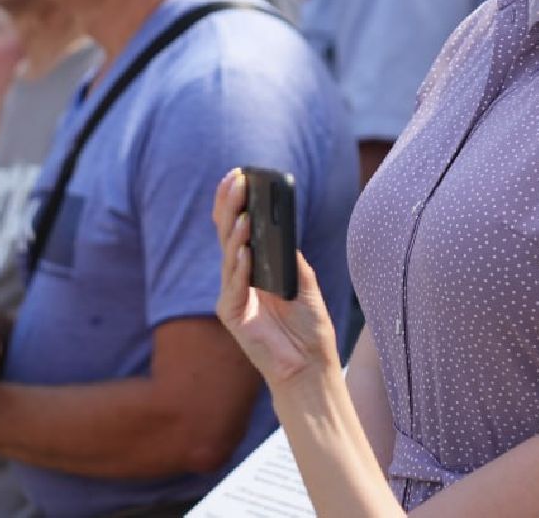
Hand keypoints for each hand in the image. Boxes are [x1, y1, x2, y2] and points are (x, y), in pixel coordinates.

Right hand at [213, 169, 339, 385]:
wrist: (310, 365)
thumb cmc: (309, 325)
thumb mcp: (304, 281)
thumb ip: (289, 256)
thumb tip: (279, 227)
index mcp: (255, 265)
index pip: (239, 226)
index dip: (236, 201)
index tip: (239, 175)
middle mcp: (239, 276)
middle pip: (228, 234)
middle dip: (230, 206)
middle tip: (236, 181)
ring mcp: (233, 294)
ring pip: (230, 257)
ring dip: (236, 235)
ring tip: (243, 215)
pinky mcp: (233, 314)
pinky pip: (236, 286)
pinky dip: (241, 269)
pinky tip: (246, 253)